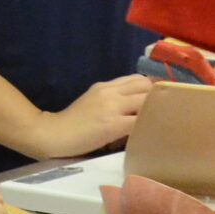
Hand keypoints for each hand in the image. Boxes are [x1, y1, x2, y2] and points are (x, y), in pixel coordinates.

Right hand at [27, 74, 150, 158]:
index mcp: (105, 86)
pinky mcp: (112, 125)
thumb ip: (111, 100)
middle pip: (145, 86)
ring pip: (145, 101)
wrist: (53, 134)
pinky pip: (139, 122)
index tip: (157, 101)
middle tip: (161, 113)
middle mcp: (109, 92)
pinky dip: (147, 127)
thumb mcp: (92, 102)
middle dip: (156, 98)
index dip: (150, 89)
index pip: (136, 78)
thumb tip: (134, 108)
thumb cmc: (72, 123)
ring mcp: (111, 107)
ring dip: (155, 112)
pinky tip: (149, 135)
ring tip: (158, 124)